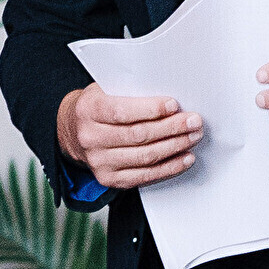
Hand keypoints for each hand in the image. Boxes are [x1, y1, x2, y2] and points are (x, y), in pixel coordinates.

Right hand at [57, 84, 199, 189]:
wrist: (74, 131)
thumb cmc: (98, 107)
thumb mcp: (106, 90)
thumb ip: (131, 92)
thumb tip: (170, 99)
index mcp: (88, 110)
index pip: (122, 112)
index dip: (151, 109)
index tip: (174, 105)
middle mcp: (90, 138)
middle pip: (138, 135)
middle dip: (172, 128)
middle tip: (194, 121)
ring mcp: (98, 161)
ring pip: (145, 156)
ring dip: (175, 147)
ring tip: (193, 136)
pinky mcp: (108, 178)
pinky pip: (145, 176)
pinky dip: (169, 168)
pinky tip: (184, 158)